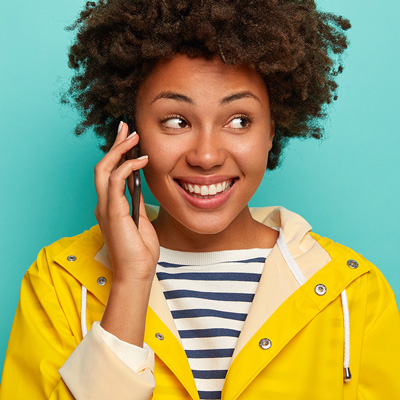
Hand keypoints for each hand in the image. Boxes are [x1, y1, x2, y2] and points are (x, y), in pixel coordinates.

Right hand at [94, 122, 159, 283]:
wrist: (137, 273)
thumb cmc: (140, 251)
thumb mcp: (140, 220)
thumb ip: (136, 201)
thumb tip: (138, 183)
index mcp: (110, 206)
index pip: (110, 173)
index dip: (118, 154)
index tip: (129, 139)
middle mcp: (104, 204)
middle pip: (103, 166)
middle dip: (115, 145)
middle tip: (126, 127)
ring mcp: (105, 207)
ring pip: (104, 169)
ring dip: (119, 150)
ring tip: (133, 136)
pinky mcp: (112, 211)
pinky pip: (115, 181)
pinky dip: (127, 166)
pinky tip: (141, 160)